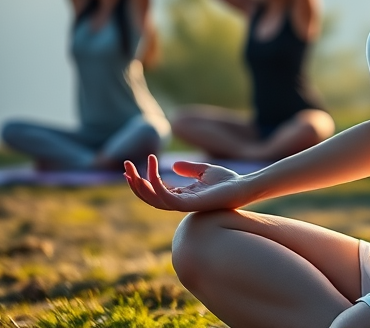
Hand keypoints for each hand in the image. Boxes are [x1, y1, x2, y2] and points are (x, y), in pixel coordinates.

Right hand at [123, 155, 248, 212]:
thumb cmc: (228, 181)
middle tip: (125, 166)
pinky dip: (155, 187)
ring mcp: (182, 205)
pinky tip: (150, 174)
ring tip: (131, 169)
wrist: (243, 187)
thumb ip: (189, 169)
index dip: (142, 180)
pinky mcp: (188, 204)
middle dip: (135, 182)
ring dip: (140, 185)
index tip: (130, 167)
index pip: (155, 190)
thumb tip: (174, 165)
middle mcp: (179, 202)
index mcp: (181, 195)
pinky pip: (165, 198)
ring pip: (152, 199)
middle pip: (149, 195)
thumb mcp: (205, 171)